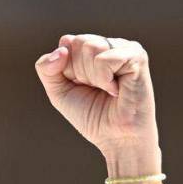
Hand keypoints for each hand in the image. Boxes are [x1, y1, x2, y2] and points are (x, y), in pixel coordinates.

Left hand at [34, 33, 158, 156]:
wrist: (118, 141)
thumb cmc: (93, 117)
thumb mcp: (59, 92)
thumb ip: (46, 68)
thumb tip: (60, 50)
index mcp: (93, 48)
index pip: (67, 42)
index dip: (68, 70)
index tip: (83, 87)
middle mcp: (109, 44)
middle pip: (78, 43)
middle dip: (80, 73)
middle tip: (98, 91)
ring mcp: (125, 47)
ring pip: (91, 47)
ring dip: (93, 78)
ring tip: (108, 91)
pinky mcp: (136, 56)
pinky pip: (104, 59)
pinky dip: (104, 80)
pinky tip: (116, 91)